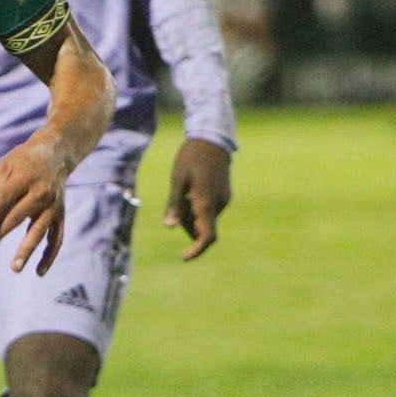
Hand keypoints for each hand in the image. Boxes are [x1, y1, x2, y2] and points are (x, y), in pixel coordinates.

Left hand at [0, 138, 71, 274]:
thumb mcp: (3, 167)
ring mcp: (53, 205)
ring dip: (27, 250)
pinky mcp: (60, 215)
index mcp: (24, 176)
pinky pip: (57, 238)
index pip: (4, 196)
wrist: (56, 153)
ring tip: (14, 268)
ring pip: (39, 231)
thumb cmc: (21, 162)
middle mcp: (41, 191)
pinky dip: (50, 255)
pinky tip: (39, 272)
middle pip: (17, 216)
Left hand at [164, 138, 232, 259]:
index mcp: (206, 203)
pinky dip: (199, 208)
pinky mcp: (225, 194)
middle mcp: (219, 204)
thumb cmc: (191, 158)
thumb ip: (175, 205)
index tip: (184, 257)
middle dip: (188, 228)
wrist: (212, 140)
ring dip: (192, 216)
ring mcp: (224, 199)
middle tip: (174, 210)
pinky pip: (211, 209)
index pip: (207, 237)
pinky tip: (191, 191)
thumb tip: (170, 227)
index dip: (196, 250)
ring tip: (183, 194)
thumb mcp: (177, 180)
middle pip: (203, 229)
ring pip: (206, 219)